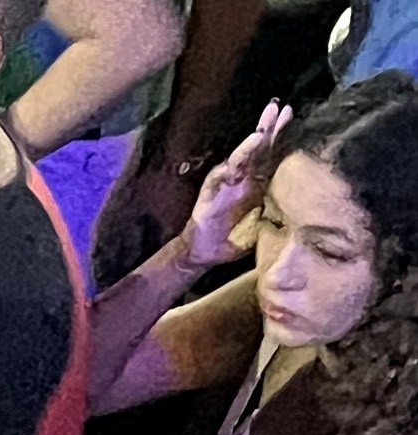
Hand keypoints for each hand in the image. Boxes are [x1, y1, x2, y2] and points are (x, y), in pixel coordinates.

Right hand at [180, 101, 290, 273]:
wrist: (203, 254)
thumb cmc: (234, 240)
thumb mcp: (264, 224)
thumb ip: (279, 209)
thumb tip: (304, 203)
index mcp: (257, 184)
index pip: (272, 154)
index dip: (281, 135)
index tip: (292, 114)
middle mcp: (242, 179)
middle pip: (257, 148)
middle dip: (268, 127)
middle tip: (280, 107)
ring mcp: (225, 184)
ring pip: (239, 157)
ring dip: (250, 144)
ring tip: (260, 130)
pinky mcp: (210, 194)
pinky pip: (220, 176)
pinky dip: (228, 167)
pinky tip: (236, 160)